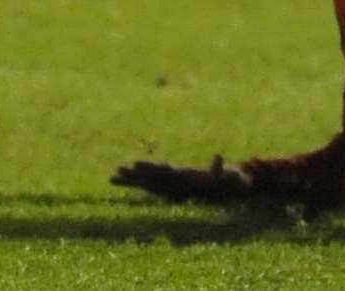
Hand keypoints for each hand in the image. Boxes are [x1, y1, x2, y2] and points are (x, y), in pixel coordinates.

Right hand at [112, 154, 253, 202]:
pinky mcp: (168, 188)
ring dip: (133, 177)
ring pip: (148, 179)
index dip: (152, 168)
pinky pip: (148, 188)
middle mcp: (176, 176)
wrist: (229, 182)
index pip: (166, 170)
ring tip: (114, 173)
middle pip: (154, 172)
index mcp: (187, 174)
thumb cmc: (230, 180)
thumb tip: (218, 155)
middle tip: (121, 168)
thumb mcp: (230, 176)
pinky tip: (117, 181)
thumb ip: (222, 169)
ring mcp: (171, 181)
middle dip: (139, 171)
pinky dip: (133, 184)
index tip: (137, 164)